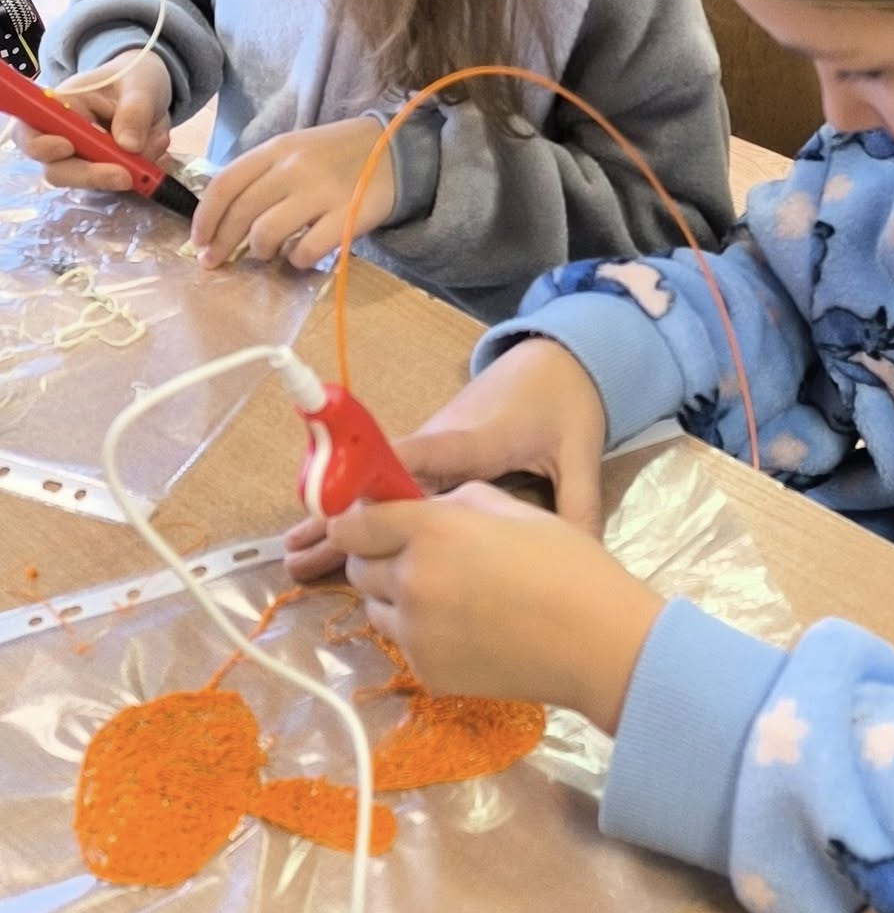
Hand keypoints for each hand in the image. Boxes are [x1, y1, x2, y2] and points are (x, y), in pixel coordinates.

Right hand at [11, 49, 172, 193]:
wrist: (150, 90)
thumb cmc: (133, 79)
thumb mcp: (140, 85)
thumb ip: (135, 111)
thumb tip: (128, 145)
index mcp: (59, 107)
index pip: (31, 133)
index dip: (42, 146)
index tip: (67, 147)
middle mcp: (63, 139)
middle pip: (58, 170)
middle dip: (91, 176)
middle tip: (125, 176)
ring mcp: (84, 160)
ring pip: (90, 184)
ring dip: (125, 172)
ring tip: (155, 143)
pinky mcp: (105, 174)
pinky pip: (120, 184)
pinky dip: (143, 175)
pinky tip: (158, 153)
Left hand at [192, 117, 394, 269]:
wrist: (395, 150)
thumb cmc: (337, 154)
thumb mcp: (294, 150)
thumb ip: (261, 176)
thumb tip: (223, 217)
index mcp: (276, 149)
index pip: (224, 185)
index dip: (204, 218)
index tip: (198, 241)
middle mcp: (294, 168)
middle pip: (240, 213)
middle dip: (221, 244)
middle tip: (215, 262)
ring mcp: (321, 192)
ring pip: (267, 233)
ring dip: (259, 252)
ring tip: (267, 254)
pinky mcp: (347, 217)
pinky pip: (306, 250)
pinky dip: (295, 260)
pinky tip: (299, 256)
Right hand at [282, 337, 606, 582]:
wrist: (554, 357)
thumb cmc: (564, 404)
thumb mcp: (579, 454)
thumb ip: (578, 506)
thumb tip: (582, 555)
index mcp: (478, 437)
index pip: (428, 455)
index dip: (388, 476)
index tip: (350, 502)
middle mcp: (440, 440)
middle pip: (384, 484)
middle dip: (341, 520)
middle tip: (296, 551)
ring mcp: (428, 447)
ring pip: (377, 492)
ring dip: (337, 522)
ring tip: (292, 555)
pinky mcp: (426, 455)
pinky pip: (387, 491)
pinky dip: (356, 517)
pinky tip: (324, 544)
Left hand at [337, 480, 660, 732]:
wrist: (599, 644)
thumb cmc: (567, 566)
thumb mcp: (513, 509)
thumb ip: (455, 502)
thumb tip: (423, 508)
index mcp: (431, 531)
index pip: (354, 523)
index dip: (355, 521)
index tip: (364, 523)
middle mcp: (412, 580)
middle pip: (357, 567)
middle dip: (377, 558)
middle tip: (417, 558)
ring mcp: (415, 633)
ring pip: (374, 609)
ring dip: (395, 598)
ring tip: (447, 596)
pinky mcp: (426, 672)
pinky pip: (404, 645)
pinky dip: (422, 635)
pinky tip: (466, 630)